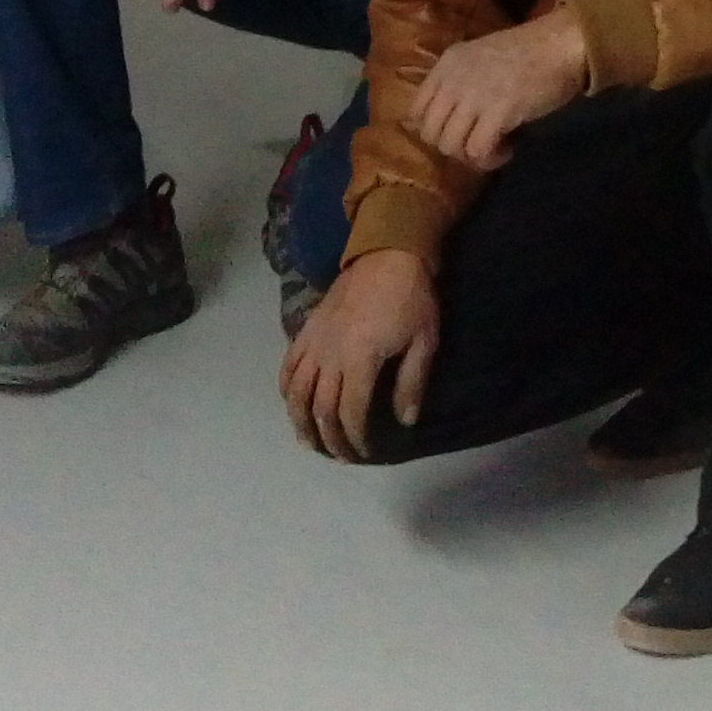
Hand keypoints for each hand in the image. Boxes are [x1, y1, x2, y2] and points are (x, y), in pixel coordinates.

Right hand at [280, 250, 439, 459]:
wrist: (387, 254)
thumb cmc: (412, 298)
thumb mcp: (424, 342)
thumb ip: (412, 383)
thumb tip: (405, 421)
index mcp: (360, 359)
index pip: (352, 411)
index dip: (356, 438)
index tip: (365, 452)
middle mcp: (330, 355)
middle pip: (322, 408)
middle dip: (330, 438)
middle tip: (341, 456)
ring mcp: (314, 342)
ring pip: (297, 392)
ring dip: (300, 421)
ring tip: (309, 442)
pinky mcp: (306, 330)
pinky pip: (288, 366)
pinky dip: (287, 390)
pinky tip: (293, 403)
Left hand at [404, 9, 589, 169]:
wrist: (560, 44)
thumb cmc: (528, 50)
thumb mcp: (480, 57)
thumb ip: (459, 80)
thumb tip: (449, 120)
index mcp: (447, 64)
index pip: (416, 110)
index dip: (434, 130)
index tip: (457, 133)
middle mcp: (453, 80)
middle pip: (430, 133)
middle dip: (452, 146)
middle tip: (477, 143)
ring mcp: (473, 96)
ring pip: (450, 146)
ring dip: (471, 156)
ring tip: (494, 148)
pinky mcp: (497, 112)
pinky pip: (477, 151)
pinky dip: (490, 158)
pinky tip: (507, 149)